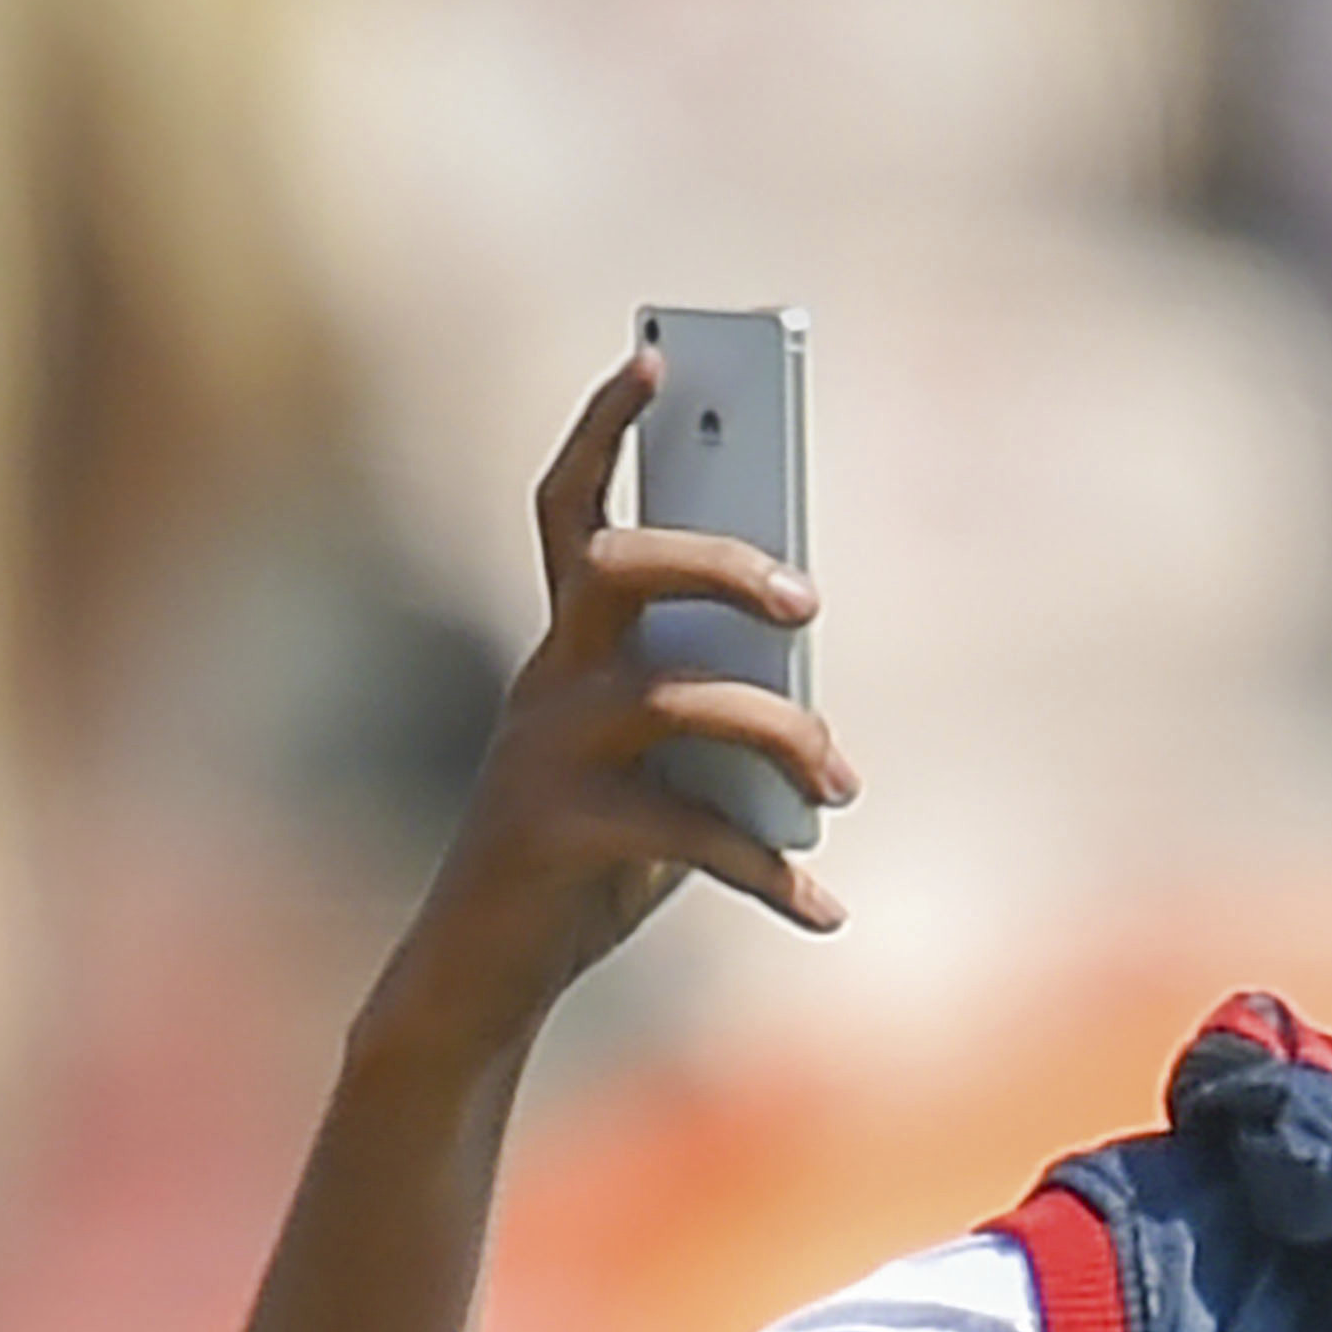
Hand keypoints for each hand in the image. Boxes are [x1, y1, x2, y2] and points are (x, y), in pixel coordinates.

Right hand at [374, 355, 855, 1053]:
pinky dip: (772, 876)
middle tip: (806, 597)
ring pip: (678, 698)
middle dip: (721, 563)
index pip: (570, 510)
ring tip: (843, 787)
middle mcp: (544, 682)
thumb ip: (714, 718)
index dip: (602, 428)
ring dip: (785, 733)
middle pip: (620, 567)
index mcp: (565, 651)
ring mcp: (543, 755)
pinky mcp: (557, 835)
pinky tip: (823, 913)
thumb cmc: (591, 861)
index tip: (653, 356)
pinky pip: (689, 833)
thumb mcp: (662, 775)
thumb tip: (804, 689)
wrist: (488, 976)